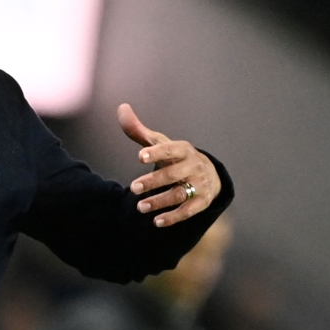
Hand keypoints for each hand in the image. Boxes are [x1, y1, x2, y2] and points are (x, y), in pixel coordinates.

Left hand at [117, 103, 220, 226]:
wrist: (208, 173)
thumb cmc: (175, 156)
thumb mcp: (160, 142)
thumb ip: (139, 130)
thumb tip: (121, 108)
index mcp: (183, 149)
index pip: (170, 150)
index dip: (156, 152)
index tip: (140, 156)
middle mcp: (193, 166)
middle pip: (173, 174)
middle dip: (153, 181)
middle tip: (132, 188)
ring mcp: (199, 184)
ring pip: (180, 194)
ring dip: (160, 201)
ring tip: (140, 207)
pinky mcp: (202, 201)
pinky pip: (188, 211)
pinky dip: (173, 217)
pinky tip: (156, 221)